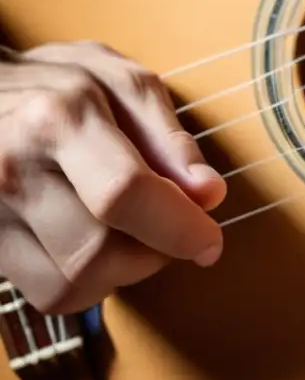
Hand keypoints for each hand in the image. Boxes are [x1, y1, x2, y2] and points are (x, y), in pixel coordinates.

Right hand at [0, 41, 225, 313]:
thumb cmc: (58, 86)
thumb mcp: (122, 85)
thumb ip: (169, 138)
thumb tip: (208, 194)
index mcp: (58, 120)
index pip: (123, 193)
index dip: (177, 227)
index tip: (209, 241)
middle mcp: (13, 172)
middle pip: (98, 253)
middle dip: (152, 252)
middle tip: (166, 226)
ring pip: (72, 284)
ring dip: (121, 272)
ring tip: (128, 231)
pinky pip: (48, 294)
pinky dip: (86, 282)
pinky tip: (92, 246)